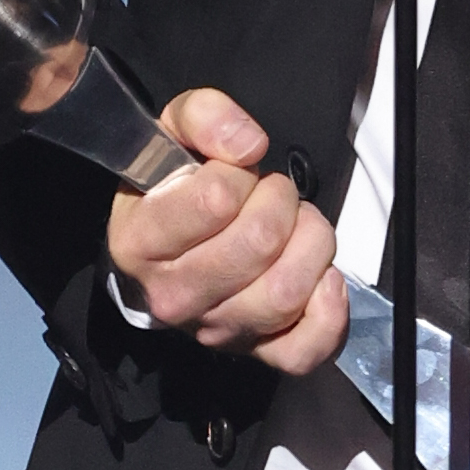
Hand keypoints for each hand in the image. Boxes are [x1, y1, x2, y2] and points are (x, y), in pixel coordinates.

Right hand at [104, 90, 346, 375]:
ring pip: (287, 291)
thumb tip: (247, 144)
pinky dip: (328, 312)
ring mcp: (215, 330)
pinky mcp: (255, 353)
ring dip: (310, 245)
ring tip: (296, 229)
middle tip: (272, 196)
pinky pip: (304, 350)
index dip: (238, 174)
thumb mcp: (171, 136)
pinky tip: (322, 278)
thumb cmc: (170, 197)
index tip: (234, 175)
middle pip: (260, 243)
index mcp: (140, 241)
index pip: (217, 200)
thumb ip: (203, 116)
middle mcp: (172, 296)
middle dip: (281, 203)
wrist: (158, 262)